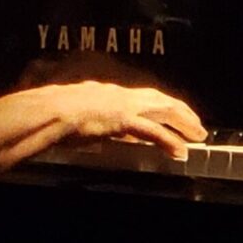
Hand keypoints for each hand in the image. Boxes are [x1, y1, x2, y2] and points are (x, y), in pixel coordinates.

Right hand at [46, 80, 206, 159]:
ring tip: (197, 135)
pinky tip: (180, 150)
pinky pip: (152, 132)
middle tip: (196, 124)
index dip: (161, 104)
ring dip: (183, 123)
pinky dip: (169, 141)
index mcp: (107, 91)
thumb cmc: (51, 111)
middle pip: (159, 99)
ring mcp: (122, 106)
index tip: (173, 112)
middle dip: (181, 111)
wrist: (45, 111)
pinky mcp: (122, 120)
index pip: (142, 96)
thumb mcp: (73, 111)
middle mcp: (118, 94)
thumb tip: (97, 128)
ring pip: (163, 111)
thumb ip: (90, 118)